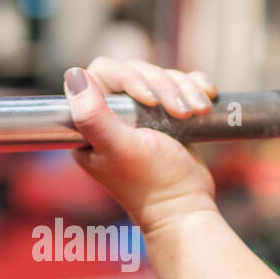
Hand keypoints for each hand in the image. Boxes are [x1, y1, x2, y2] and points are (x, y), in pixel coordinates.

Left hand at [64, 57, 219, 234]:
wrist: (186, 208)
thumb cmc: (152, 184)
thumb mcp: (120, 148)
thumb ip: (93, 116)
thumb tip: (73, 75)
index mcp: (91, 124)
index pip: (103, 75)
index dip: (128, 78)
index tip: (150, 100)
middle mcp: (112, 116)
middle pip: (135, 70)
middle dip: (164, 86)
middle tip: (181, 112)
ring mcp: (140, 115)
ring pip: (160, 76)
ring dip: (183, 88)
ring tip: (196, 112)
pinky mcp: (165, 116)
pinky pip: (179, 84)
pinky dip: (194, 88)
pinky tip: (205, 102)